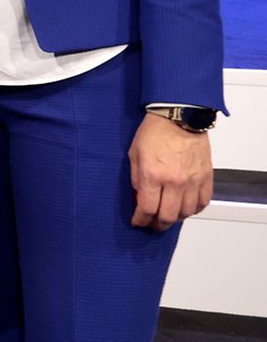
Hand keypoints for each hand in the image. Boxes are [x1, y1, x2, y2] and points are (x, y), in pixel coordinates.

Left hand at [129, 112, 213, 230]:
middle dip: (157, 224)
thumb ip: (136, 178)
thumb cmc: (154, 132)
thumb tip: (140, 196)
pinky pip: (203, 202)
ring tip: (169, 215)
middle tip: (152, 224)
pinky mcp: (206, 177)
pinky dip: (194, 209)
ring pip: (187, 213)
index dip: (141, 220)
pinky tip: (186, 207)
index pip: (147, 209)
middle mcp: (174, 181)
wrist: (179, 117)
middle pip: (168, 216)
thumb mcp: (134, 154)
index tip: (138, 222)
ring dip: (176, 218)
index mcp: (153, 175)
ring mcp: (193, 181)